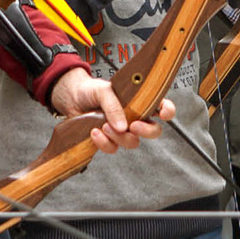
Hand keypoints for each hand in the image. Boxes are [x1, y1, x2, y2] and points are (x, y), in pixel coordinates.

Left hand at [49, 67, 175, 151]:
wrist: (72, 99)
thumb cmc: (91, 90)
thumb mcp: (103, 90)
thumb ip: (114, 106)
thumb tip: (123, 127)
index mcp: (140, 100)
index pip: (162, 106)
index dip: (167, 111)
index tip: (162, 114)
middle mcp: (135, 117)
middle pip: (154, 131)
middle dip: (146, 131)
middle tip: (133, 126)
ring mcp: (123, 130)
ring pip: (133, 142)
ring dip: (120, 137)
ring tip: (104, 126)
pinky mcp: (110, 140)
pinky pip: (113, 148)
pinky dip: (104, 143)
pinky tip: (94, 132)